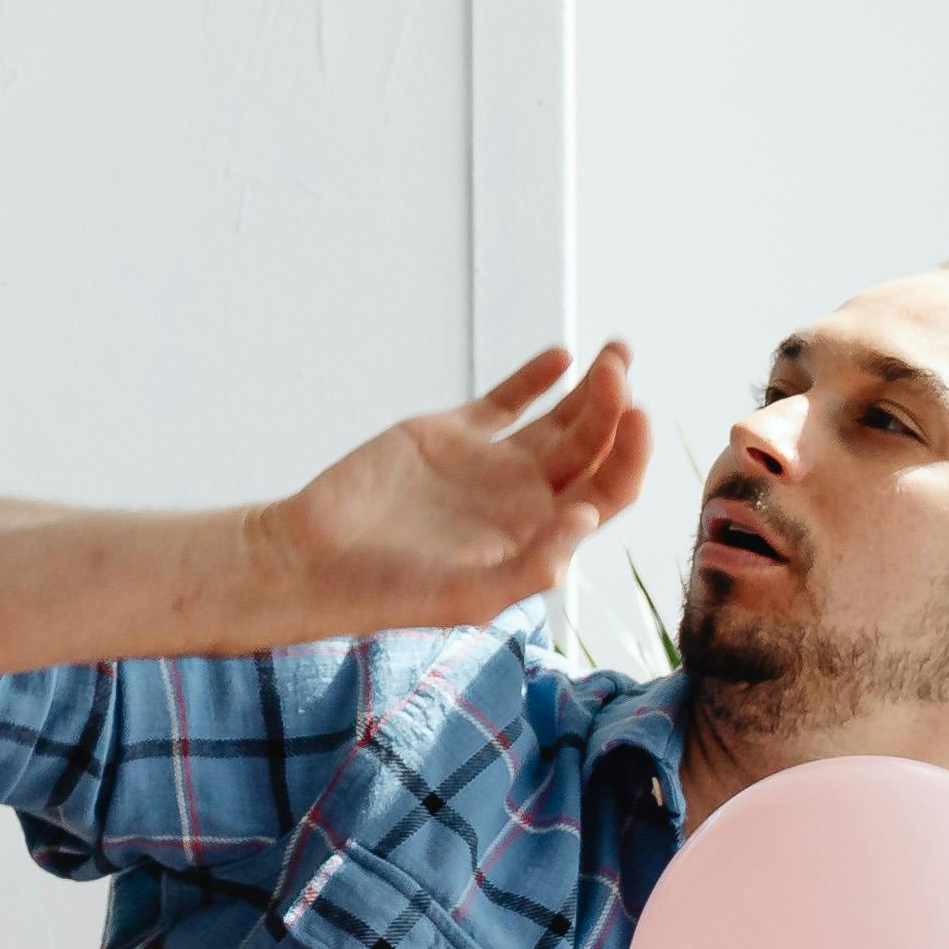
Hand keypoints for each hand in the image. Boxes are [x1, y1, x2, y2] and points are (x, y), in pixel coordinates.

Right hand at [250, 343, 648, 641]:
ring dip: (593, 387)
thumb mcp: (469, 595)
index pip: (608, 490)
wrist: (312, 559)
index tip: (636, 415)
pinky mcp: (448, 436)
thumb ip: (533, 563)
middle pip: (593, 446)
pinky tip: (561, 356)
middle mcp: (524, 499)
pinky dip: (535, 378)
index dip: (631, 454)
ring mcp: (489, 464)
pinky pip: (505, 401)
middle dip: (615, 407)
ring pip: (560, 418)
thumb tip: (588, 515)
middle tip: (618, 371)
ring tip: (615, 353)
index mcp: (540, 537)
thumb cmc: (388, 592)